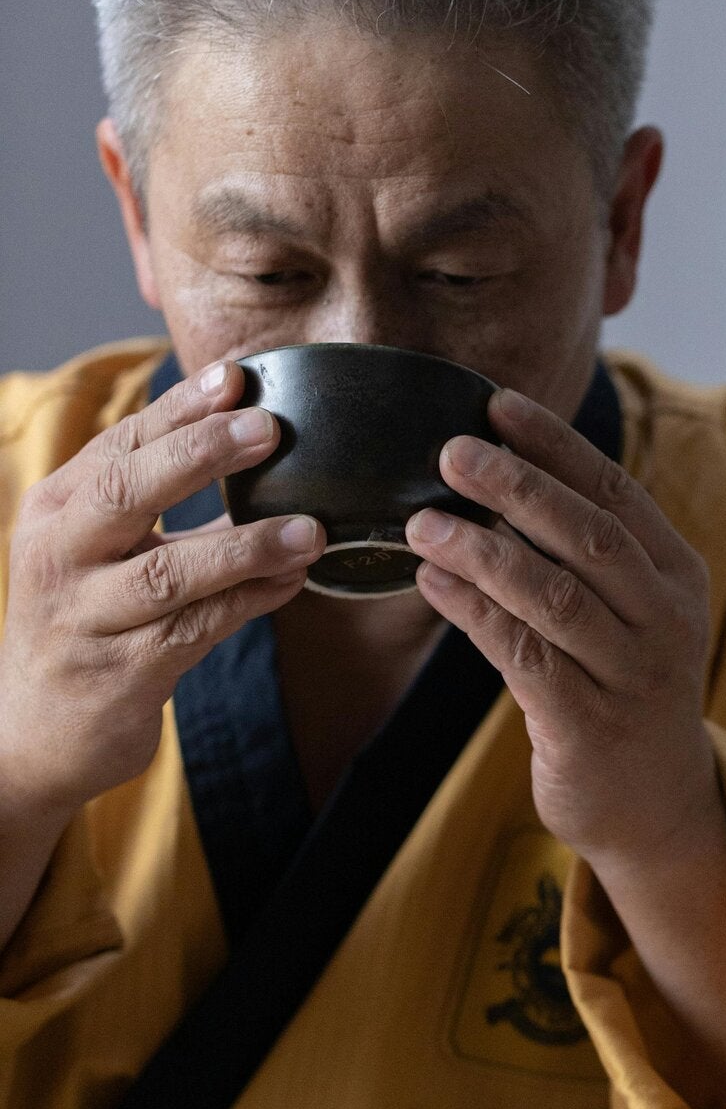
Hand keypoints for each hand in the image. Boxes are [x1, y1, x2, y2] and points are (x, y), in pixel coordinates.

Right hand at [0, 361, 315, 829]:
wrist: (33, 731)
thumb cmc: (85, 621)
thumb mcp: (99, 550)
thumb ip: (157, 500)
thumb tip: (254, 441)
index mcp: (56, 512)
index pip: (118, 445)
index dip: (178, 410)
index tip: (236, 377)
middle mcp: (59, 558)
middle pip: (127, 493)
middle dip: (200, 454)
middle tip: (269, 428)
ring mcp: (84, 619)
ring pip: (169, 574)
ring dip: (246, 547)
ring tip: (310, 529)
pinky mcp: (119, 675)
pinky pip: (194, 631)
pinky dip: (249, 604)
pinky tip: (291, 583)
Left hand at [407, 387, 717, 865]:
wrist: (657, 807)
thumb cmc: (624, 690)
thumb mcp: (632, 614)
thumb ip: (586, 554)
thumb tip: (497, 472)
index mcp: (679, 577)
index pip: (617, 492)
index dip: (557, 445)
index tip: (496, 403)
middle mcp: (667, 621)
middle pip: (589, 536)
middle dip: (516, 486)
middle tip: (450, 451)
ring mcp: (633, 676)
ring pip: (553, 596)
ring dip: (481, 551)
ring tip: (419, 523)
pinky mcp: (590, 727)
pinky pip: (523, 656)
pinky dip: (474, 613)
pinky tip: (432, 582)